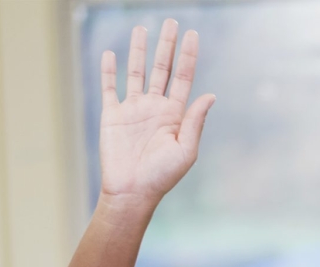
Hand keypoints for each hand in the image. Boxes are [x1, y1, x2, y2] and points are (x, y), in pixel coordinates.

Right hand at [97, 19, 214, 203]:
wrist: (132, 191)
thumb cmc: (162, 176)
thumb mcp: (186, 150)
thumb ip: (195, 121)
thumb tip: (210, 94)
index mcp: (175, 114)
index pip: (184, 78)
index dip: (188, 56)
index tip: (193, 35)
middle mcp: (155, 107)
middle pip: (161, 68)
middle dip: (166, 46)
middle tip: (170, 22)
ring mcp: (133, 109)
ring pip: (136, 72)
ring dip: (138, 50)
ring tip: (141, 29)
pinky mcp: (112, 115)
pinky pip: (109, 88)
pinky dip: (109, 71)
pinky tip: (111, 54)